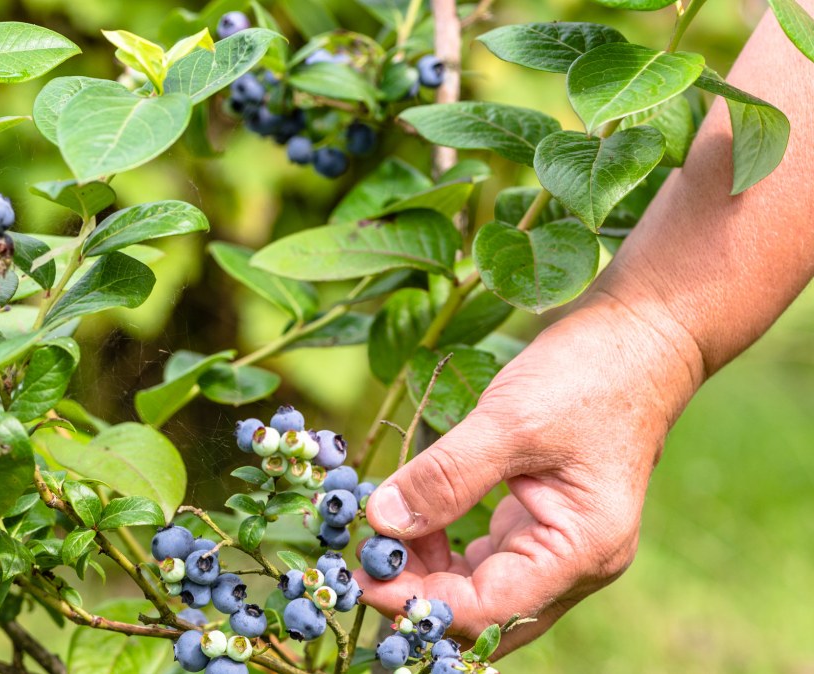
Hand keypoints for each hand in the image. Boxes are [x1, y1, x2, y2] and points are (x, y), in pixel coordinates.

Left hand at [354, 291, 703, 654]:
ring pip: (482, 591)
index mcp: (582, 550)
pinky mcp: (542, 525)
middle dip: (419, 598)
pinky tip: (410, 525)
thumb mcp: (509, 421)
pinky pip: (486, 561)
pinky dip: (443, 553)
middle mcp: (577, 563)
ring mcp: (561, 546)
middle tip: (357, 566)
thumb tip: (382, 521)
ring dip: (427, 576)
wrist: (641, 338)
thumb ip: (446, 476)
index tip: (360, 576)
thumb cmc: (589, 375)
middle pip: (486, 614)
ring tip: (375, 542)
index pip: (488, 610)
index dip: (418, 601)